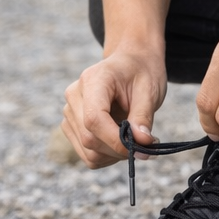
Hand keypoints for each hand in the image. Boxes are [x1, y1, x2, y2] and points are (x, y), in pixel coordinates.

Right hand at [62, 49, 167, 167]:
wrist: (131, 63)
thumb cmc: (141, 73)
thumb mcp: (150, 90)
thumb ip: (143, 117)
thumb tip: (142, 143)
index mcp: (92, 80)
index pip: (94, 118)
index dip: (115, 139)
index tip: (140, 148)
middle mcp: (74, 95)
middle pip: (89, 138)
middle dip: (120, 149)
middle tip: (146, 145)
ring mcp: (69, 111)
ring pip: (88, 151)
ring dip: (114, 154)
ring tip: (133, 139)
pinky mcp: (71, 125)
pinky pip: (87, 154)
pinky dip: (107, 155)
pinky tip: (120, 140)